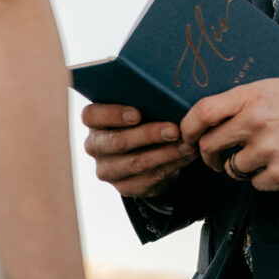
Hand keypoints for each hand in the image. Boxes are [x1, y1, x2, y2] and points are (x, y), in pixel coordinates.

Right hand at [82, 103, 197, 197]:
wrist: (143, 149)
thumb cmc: (140, 117)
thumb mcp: (135, 104)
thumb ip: (140, 98)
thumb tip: (164, 91)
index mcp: (93, 120)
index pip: (91, 115)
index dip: (113, 114)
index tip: (137, 114)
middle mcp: (95, 146)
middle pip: (118, 141)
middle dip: (149, 135)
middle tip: (175, 130)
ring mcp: (108, 170)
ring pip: (137, 163)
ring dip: (166, 153)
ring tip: (187, 145)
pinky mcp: (124, 187)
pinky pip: (149, 179)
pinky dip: (171, 166)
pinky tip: (186, 156)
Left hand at [181, 78, 278, 192]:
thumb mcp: (271, 88)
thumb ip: (240, 99)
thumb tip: (205, 115)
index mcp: (251, 96)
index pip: (203, 111)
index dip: (188, 126)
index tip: (186, 135)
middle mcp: (256, 122)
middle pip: (210, 145)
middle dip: (207, 155)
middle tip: (213, 156)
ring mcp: (269, 150)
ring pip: (232, 168)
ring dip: (239, 166)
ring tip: (260, 155)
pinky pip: (255, 184)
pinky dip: (262, 178)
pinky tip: (278, 164)